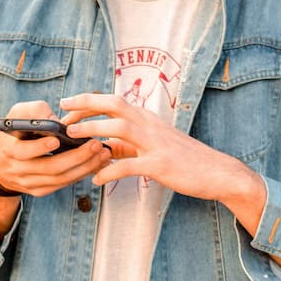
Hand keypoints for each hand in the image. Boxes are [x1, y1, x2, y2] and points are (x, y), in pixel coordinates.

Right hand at [0, 101, 110, 243]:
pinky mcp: (39, 190)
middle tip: (95, 144)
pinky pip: (62, 185)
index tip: (57, 139)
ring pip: (59, 179)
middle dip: (75, 157)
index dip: (39, 147)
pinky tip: (96, 164)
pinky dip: (81, 174)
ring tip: (103, 154)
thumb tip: (57, 120)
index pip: (23, 152)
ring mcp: (29, 183)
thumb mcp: (16, 114)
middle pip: (49, 168)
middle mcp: (18, 170)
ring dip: (84, 167)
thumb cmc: (13, 132)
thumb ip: (35, 111)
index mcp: (9, 149)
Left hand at [60, 93, 280, 280]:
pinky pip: (130, 166)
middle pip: (115, 105)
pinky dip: (110, 171)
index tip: (67, 104)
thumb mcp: (154, 146)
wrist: (218, 172)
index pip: (115, 101)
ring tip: (73, 136)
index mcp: (148, 119)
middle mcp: (151, 126)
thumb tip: (102, 147)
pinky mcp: (161, 165)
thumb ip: (128, 145)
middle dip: (86, 106)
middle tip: (63, 115)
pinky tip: (96, 180)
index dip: (89, 100)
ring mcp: (156, 144)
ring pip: (120, 129)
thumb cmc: (184, 160)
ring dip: (93, 130)